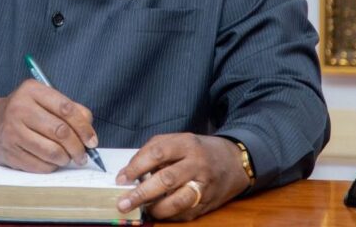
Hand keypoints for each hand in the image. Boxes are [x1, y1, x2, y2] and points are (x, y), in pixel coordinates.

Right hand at [0, 79, 97, 172]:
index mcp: (32, 90)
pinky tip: (52, 161)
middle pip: (61, 132)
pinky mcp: (9, 152)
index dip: (84, 127)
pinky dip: (52, 166)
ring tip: (68, 158)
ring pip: (52, 151)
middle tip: (83, 155)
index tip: (92, 140)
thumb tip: (89, 131)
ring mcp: (12, 131)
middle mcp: (19, 108)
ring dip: (66, 159)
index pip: (66, 109)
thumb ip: (71, 109)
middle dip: (78, 147)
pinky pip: (40, 165)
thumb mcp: (44, 100)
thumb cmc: (25, 112)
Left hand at [114, 134, 250, 220]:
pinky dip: (168, 215)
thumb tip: (126, 175)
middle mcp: (196, 164)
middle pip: (166, 179)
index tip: (121, 179)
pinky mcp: (208, 203)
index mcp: (186, 144)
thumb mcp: (177, 141)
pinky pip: (185, 213)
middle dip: (141, 193)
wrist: (234, 161)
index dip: (136, 166)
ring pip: (178, 201)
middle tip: (123, 203)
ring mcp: (204, 185)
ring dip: (156, 208)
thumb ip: (151, 152)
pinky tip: (158, 212)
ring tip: (142, 210)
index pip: (157, 153)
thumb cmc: (197, 150)